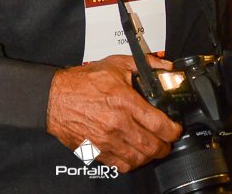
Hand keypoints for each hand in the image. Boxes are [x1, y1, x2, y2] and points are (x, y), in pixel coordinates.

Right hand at [46, 54, 181, 172]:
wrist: (56, 98)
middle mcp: (117, 123)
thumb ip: (144, 65)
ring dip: (150, 155)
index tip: (175, 128)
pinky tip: (134, 153)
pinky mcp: (98, 152)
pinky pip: (122, 165)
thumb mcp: (116, 64)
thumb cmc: (83, 81)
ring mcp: (107, 140)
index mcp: (124, 100)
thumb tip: (165, 67)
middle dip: (165, 145)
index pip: (159, 124)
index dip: (173, 130)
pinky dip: (132, 162)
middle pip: (152, 146)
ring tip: (152, 147)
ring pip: (139, 159)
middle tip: (167, 140)